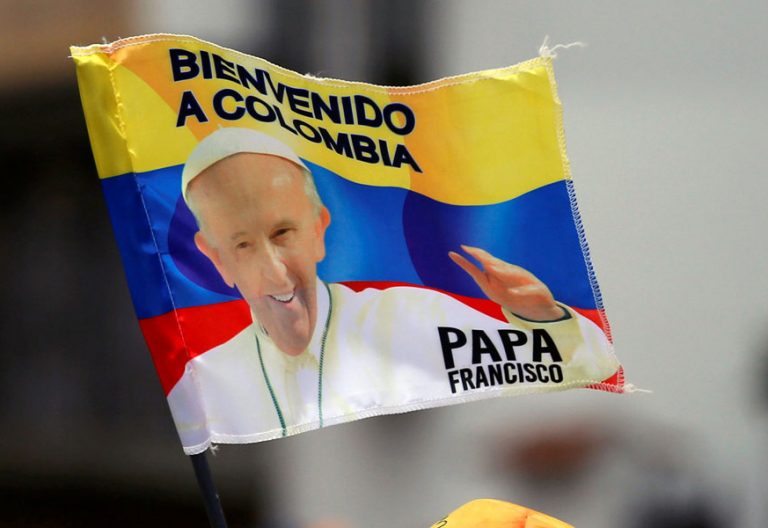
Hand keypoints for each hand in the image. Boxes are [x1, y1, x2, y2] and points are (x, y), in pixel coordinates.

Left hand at [449, 245, 565, 321]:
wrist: (542, 308)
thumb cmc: (519, 293)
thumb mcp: (501, 287)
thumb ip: (489, 277)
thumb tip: (478, 268)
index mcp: (503, 274)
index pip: (486, 261)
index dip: (475, 254)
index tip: (462, 247)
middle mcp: (513, 274)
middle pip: (497, 265)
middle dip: (485, 258)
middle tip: (472, 251)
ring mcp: (526, 281)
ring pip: (512, 274)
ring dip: (502, 272)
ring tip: (490, 268)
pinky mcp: (538, 291)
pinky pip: (528, 291)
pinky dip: (521, 292)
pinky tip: (513, 293)